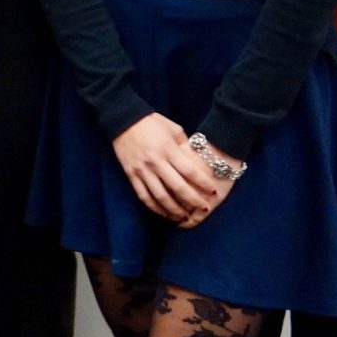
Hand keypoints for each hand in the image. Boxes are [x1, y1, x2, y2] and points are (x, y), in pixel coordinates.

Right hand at [110, 112, 227, 227]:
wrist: (123, 119)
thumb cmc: (152, 122)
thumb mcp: (174, 129)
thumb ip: (185, 146)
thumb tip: (197, 161)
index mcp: (168, 149)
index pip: (190, 171)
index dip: (203, 183)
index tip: (213, 192)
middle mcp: (156, 162)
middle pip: (178, 187)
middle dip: (193, 200)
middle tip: (204, 208)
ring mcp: (142, 170)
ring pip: (160, 196)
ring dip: (174, 209)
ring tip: (185, 217)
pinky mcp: (131, 175)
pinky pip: (144, 196)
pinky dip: (155, 207)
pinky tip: (164, 213)